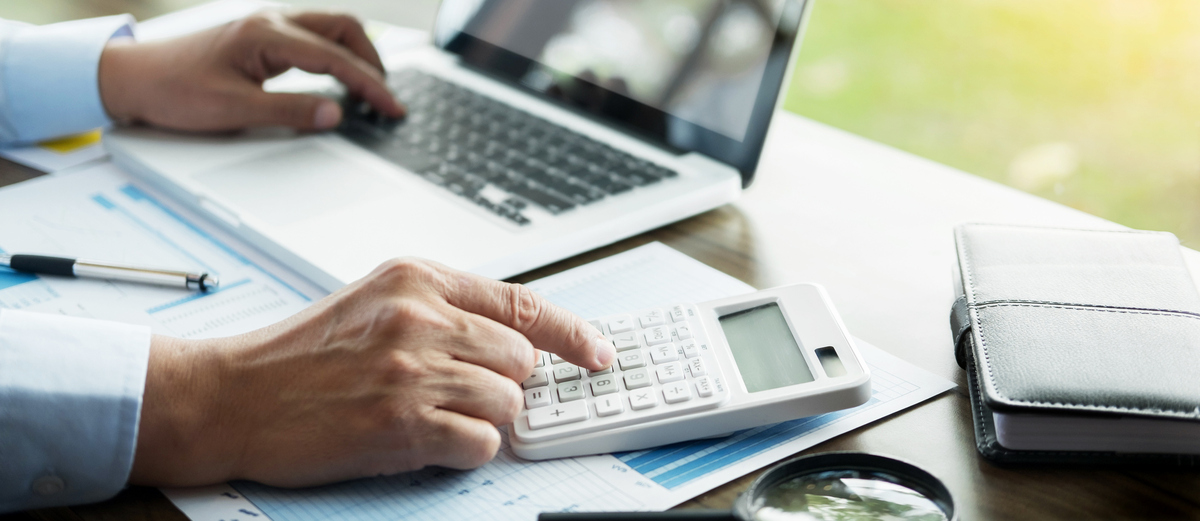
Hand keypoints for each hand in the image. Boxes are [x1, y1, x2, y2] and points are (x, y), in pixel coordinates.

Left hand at [97, 11, 404, 132]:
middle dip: (372, 61)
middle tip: (387, 97)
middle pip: (343, 29)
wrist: (132, 78)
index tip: (392, 107)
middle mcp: (270, 21)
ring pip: (329, 29)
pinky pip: (312, 37)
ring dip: (356, 54)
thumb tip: (335, 113)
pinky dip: (335, 54)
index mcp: (265, 35)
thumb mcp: (233, 109)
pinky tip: (338, 77)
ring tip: (370, 87)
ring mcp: (266, 26)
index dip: (370, 85)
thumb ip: (289, 111)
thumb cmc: (173, 91)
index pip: (335, 57)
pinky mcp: (260, 37)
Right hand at [128, 258, 614, 486]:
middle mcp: (420, 318)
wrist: (232, 394)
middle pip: (522, 360)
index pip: (524, 304)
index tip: (599, 355)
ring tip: (434, 417)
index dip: (573, 334)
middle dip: (504, 385)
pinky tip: (427, 440)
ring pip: (507, 404)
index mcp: (419, 279)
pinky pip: (481, 444)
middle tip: (462, 394)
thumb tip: (519, 342)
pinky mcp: (400, 424)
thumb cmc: (303, 353)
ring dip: (482, 420)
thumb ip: (447, 310)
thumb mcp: (376, 300)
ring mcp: (411, 372)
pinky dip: (466, 450)